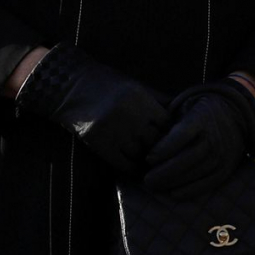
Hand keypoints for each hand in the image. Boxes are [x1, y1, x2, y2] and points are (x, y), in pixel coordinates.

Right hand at [17, 47, 168, 176]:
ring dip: (148, 162)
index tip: (176, 142)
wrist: (70, 86)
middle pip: (155, 141)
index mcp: (139, 97)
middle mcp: (127, 113)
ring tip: (155, 168)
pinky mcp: (98, 142)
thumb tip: (185, 115)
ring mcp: (112, 129)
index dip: (172, 135)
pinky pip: (123, 163)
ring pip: (140, 155)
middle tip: (170, 160)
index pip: (167, 124)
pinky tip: (137, 169)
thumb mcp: (135, 86)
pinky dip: (133, 169)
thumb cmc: (107, 85)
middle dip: (161, 150)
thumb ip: (158, 100)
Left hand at [143, 81, 254, 197]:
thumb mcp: (184, 110)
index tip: (149, 158)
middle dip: (167, 171)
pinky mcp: (226, 168)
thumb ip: (168, 125)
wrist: (232, 118)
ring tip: (156, 186)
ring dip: (175, 181)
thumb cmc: (196, 116)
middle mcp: (215, 136)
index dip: (166, 148)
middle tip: (147, 180)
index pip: (184, 133)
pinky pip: (209, 182)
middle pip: (192, 155)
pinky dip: (191, 190)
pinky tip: (173, 194)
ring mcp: (224, 153)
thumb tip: (145, 145)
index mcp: (202, 117)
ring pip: (199, 170)